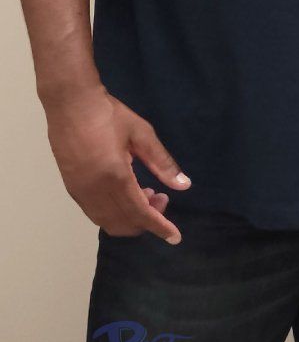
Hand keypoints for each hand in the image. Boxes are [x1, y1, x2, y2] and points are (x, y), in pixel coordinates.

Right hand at [44, 85, 190, 243]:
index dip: (160, 227)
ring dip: (130, 218)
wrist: (71, 104)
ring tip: (147, 194)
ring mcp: (80, 192)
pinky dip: (114, 213)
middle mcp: (94, 191)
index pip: (140, 213)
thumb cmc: (109, 115)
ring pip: (107, 222)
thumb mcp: (142, 134)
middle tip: (162, 198)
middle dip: (147, 221)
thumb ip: (162, 162)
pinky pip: (95, 213)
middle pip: (123, 223)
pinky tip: (126, 193)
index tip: (175, 237)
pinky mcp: (72, 188)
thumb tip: (183, 185)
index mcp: (115, 177)